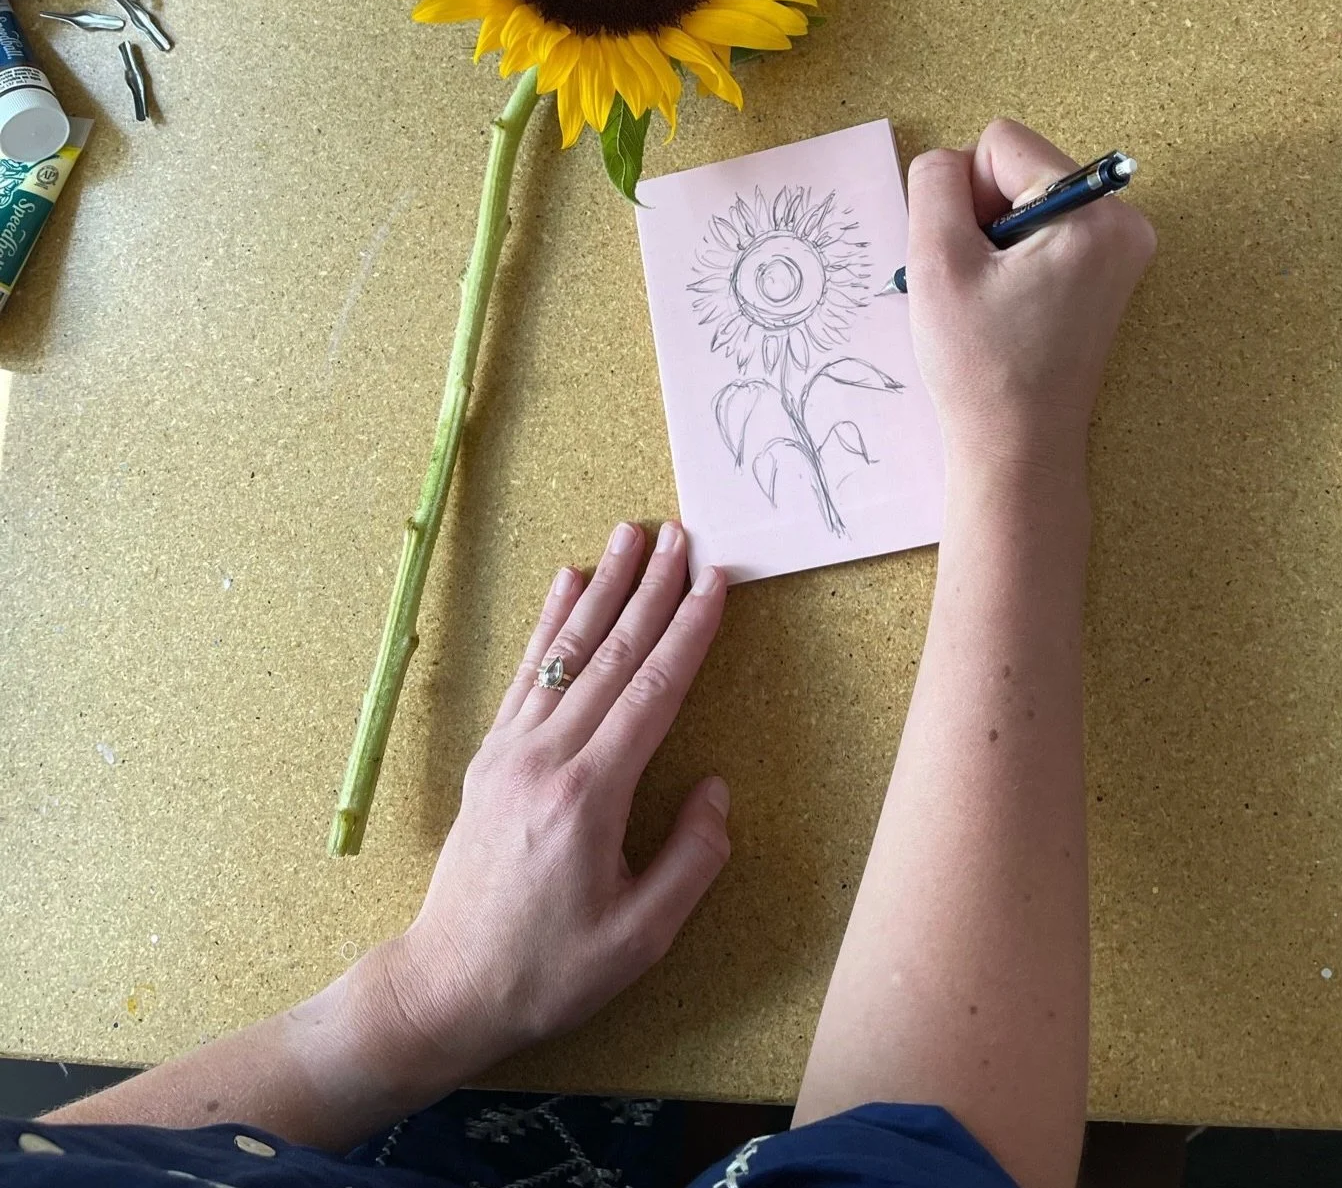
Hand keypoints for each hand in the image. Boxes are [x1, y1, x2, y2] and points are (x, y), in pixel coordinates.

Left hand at [361, 521, 729, 1093]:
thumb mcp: (640, 938)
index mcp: (588, 797)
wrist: (446, 987)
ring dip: (604, 588)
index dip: (689, 632)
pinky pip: (527, 674)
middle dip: (653, 588)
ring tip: (629, 536)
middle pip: (612, 654)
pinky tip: (566, 585)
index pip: (653, 692)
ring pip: (567, 652)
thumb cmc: (548, 971)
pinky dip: (550, 623)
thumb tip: (716, 790)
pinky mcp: (491, 756)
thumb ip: (691, 858)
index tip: (716, 581)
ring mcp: (511, 751)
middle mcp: (545, 758)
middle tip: (682, 534)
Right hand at [906, 120, 1155, 477]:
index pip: (1000, 143)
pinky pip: (1042, 230)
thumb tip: (947, 161)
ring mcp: (1121, 249)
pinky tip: (1007, 305)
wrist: (1018, 447)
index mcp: (1093, 213)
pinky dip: (1013, 258)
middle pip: (1018, 168)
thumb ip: (934, 184)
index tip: (969, 259)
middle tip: (978, 285)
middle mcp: (1122, 221)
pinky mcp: (1107, 273)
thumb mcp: (936, 261)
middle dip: (981, 217)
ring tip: (992, 300)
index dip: (962, 195)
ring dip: (992, 240)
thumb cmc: (979, 365)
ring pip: (1025, 200)